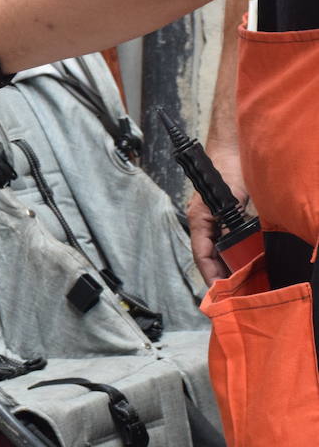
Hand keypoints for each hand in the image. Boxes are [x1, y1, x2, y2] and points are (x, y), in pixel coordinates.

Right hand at [186, 149, 247, 284]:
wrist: (232, 150)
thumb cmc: (229, 169)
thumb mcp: (234, 197)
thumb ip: (232, 221)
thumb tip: (235, 245)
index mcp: (199, 220)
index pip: (201, 255)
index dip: (210, 275)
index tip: (220, 293)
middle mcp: (203, 224)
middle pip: (209, 257)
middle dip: (220, 276)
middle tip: (235, 295)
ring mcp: (212, 222)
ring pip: (218, 251)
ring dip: (228, 267)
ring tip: (242, 285)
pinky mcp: (223, 219)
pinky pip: (226, 242)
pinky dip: (235, 255)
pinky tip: (247, 263)